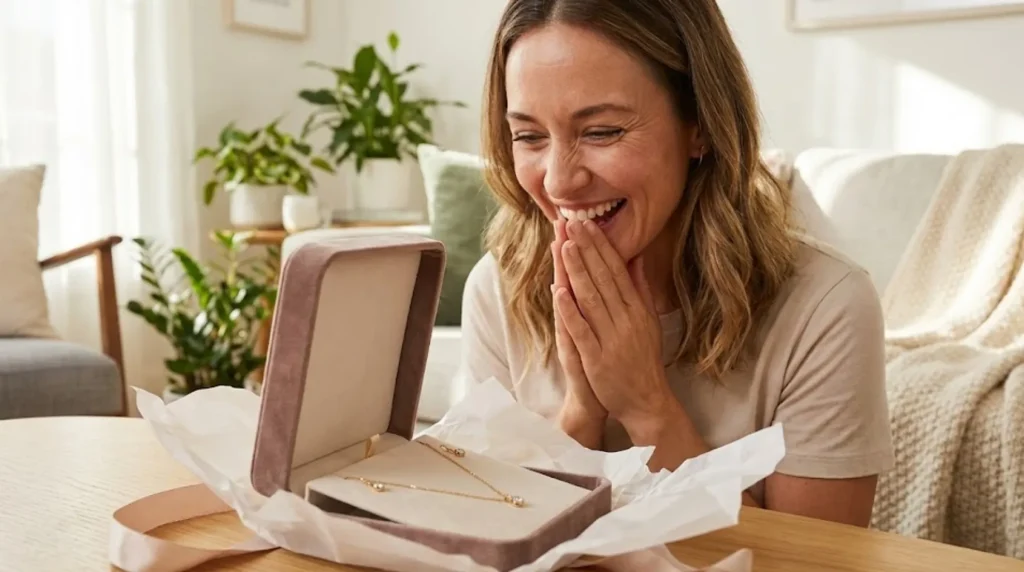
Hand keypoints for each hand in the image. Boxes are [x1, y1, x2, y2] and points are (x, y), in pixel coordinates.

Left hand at [553, 219, 672, 430]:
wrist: (646, 401)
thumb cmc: (644, 359)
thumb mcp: (648, 321)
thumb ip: (641, 289)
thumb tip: (636, 257)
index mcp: (637, 309)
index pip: (617, 270)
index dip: (601, 245)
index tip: (588, 223)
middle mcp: (626, 320)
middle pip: (603, 278)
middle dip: (586, 249)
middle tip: (571, 222)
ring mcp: (611, 339)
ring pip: (591, 299)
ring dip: (578, 271)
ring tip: (565, 245)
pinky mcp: (597, 358)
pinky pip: (582, 330)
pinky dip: (570, 310)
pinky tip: (559, 290)